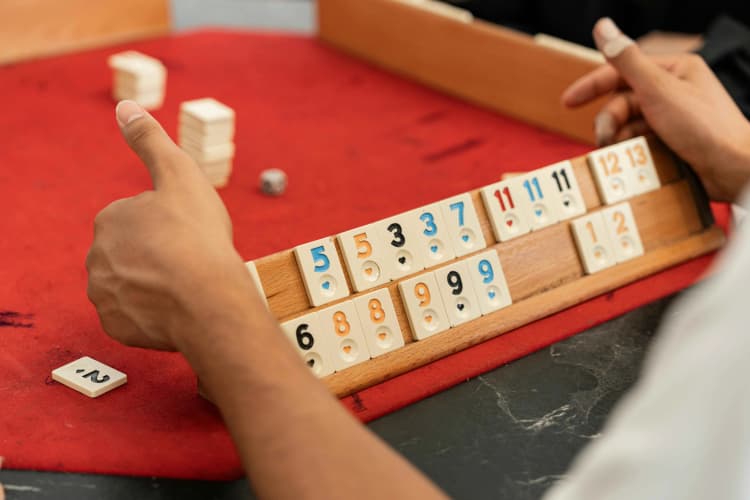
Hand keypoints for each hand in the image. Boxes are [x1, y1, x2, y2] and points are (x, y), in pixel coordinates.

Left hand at [86, 100, 252, 350]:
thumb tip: (125, 106)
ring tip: (185, 287)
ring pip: (133, 285)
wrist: (207, 300)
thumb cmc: (197, 237)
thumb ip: (150, 141)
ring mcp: (104, 294)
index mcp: (110, 220)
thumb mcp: (180, 176)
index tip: (189, 234)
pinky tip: (175, 308)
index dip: (170, 226)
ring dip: (154, 285)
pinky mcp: (115, 325)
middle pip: (134, 253)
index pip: (139, 220)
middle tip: (190, 260)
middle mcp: (97, 257)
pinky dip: (152, 314)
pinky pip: (134, 316)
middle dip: (158, 256)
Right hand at [562, 18, 749, 201]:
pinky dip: (631, 150)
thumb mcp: (658, 89)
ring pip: (628, 125)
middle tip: (603, 138)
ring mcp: (672, 117)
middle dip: (609, 122)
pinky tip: (633, 158)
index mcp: (673, 70)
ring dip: (618, 138)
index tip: (568, 101)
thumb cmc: (704, 127)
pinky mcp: (671, 141)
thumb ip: (626, 60)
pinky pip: (639, 142)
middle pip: (622, 102)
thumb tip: (603, 27)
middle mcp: (672, 91)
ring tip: (618, 152)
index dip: (591, 85)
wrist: (732, 169)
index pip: (621, 71)